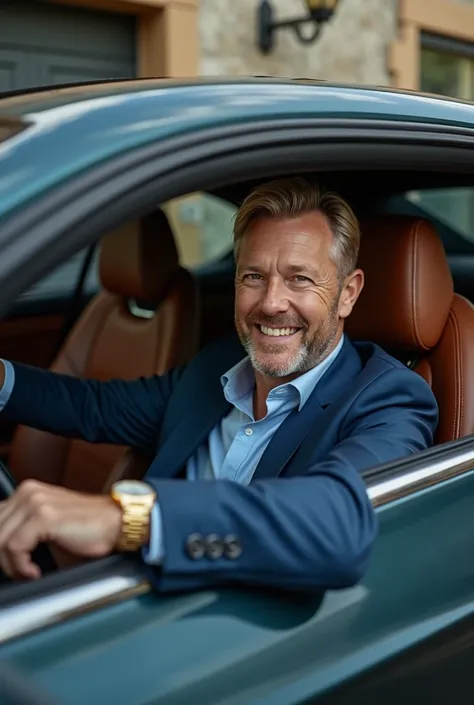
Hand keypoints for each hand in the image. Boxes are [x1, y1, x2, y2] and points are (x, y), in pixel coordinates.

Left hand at [0, 480, 121, 579]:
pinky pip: (14, 547)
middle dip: (3, 558)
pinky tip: (34, 572)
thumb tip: (4, 549)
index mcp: (27, 492)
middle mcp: (28, 492)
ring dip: (10, 565)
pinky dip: (21, 566)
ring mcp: (35, 501)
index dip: (1, 547)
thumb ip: (23, 529)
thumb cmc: (88, 528)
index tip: (11, 563)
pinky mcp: (44, 516)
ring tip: (27, 572)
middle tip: (20, 571)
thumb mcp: (47, 526)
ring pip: (0, 541)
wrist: (116, 524)